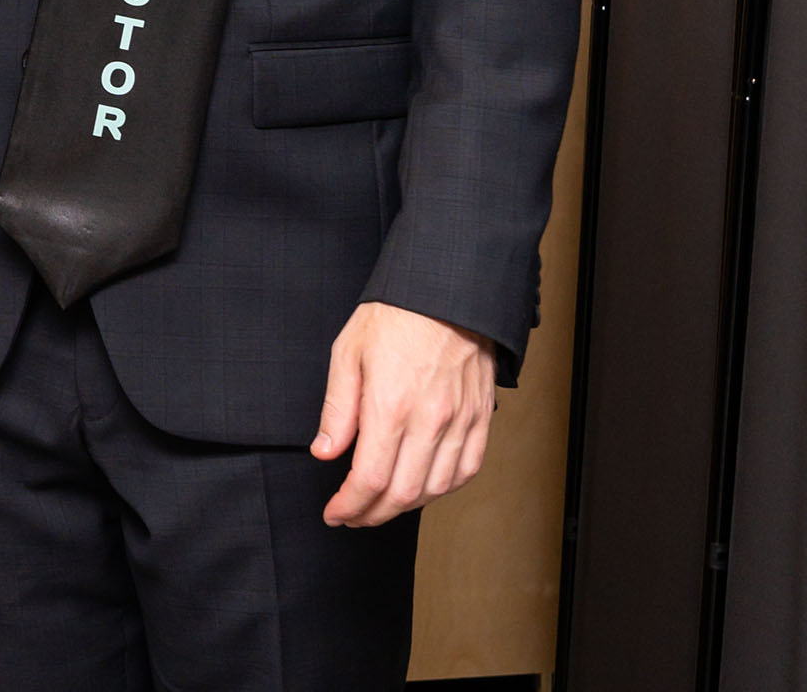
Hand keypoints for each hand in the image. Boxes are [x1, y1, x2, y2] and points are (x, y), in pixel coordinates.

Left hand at [313, 301, 498, 526]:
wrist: (447, 290)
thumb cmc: (394, 316)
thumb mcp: (348, 353)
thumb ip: (337, 409)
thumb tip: (324, 451)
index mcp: (390, 405)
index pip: (369, 478)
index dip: (349, 505)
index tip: (335, 513)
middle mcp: (429, 420)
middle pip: (402, 493)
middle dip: (372, 514)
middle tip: (352, 515)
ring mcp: (460, 421)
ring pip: (436, 489)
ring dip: (405, 506)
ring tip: (382, 504)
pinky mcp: (481, 418)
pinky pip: (467, 470)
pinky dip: (443, 489)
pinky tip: (423, 487)